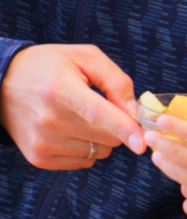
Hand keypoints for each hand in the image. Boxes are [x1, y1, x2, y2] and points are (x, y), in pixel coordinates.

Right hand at [0, 44, 145, 168]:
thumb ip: (116, 82)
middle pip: (106, 136)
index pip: (98, 114)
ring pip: (98, 151)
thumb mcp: (85, 57)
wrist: (4, 83)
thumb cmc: (50, 65)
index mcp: (61, 90)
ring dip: (101, 137)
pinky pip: (83, 161)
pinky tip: (71, 128)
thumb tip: (135, 113)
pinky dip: (86, 147)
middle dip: (116, 125)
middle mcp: (49, 120)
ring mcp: (42, 142)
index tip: (141, 143)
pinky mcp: (39, 158)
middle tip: (102, 106)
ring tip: (80, 115)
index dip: (124, 128)